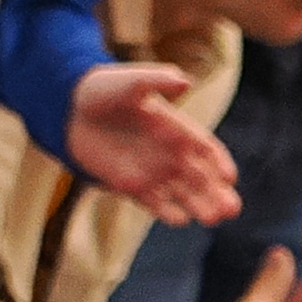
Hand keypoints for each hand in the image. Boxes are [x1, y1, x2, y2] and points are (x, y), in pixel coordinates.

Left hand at [64, 63, 239, 226]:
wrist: (70, 109)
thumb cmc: (104, 90)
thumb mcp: (131, 81)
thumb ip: (158, 81)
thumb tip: (185, 82)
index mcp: (178, 129)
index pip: (206, 149)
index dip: (219, 162)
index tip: (228, 176)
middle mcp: (171, 154)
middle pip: (202, 178)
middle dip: (218, 194)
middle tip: (231, 209)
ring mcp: (154, 171)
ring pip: (185, 194)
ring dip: (200, 207)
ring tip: (213, 218)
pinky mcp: (133, 186)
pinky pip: (155, 203)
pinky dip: (168, 212)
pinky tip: (180, 220)